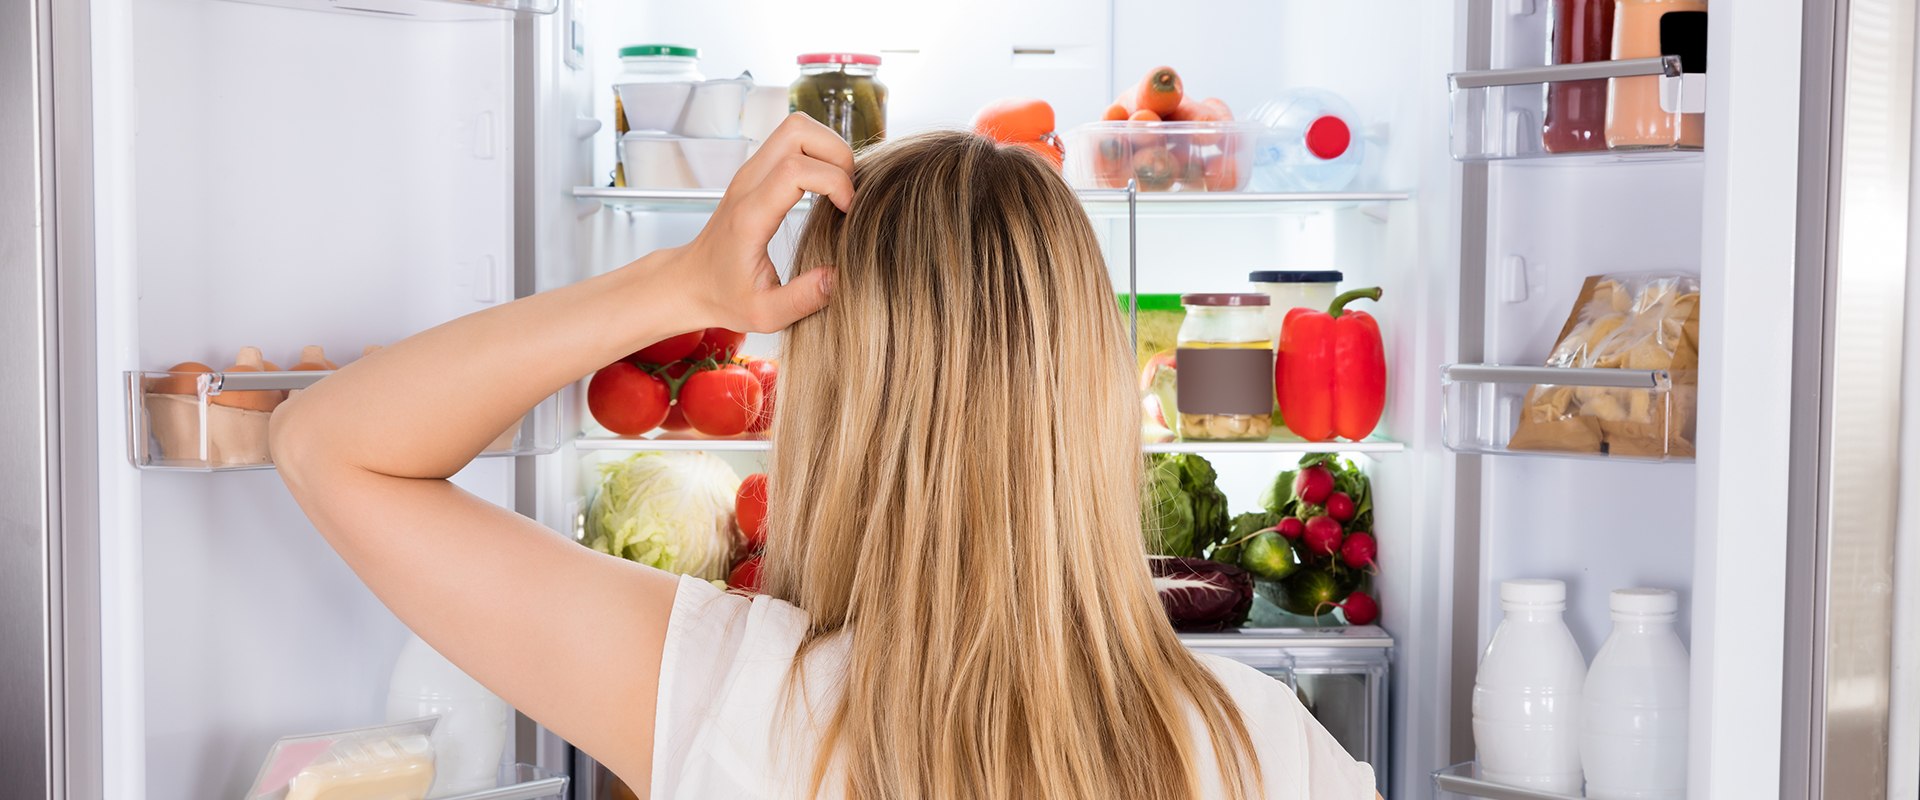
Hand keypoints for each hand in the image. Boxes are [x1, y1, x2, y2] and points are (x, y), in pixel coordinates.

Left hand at [668, 113, 854, 333]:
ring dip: (830, 148)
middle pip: (798, 130)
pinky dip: (819, 153)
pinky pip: (793, 140)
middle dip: (838, 154)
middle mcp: (748, 183)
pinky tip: (826, 188)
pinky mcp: (757, 170)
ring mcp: (751, 171)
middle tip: (849, 191)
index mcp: (750, 215)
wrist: (691, 281)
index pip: (796, 169)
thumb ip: (802, 299)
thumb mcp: (765, 314)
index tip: (847, 212)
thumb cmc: (727, 297)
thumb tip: (838, 276)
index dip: (835, 182)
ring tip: (841, 186)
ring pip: (797, 127)